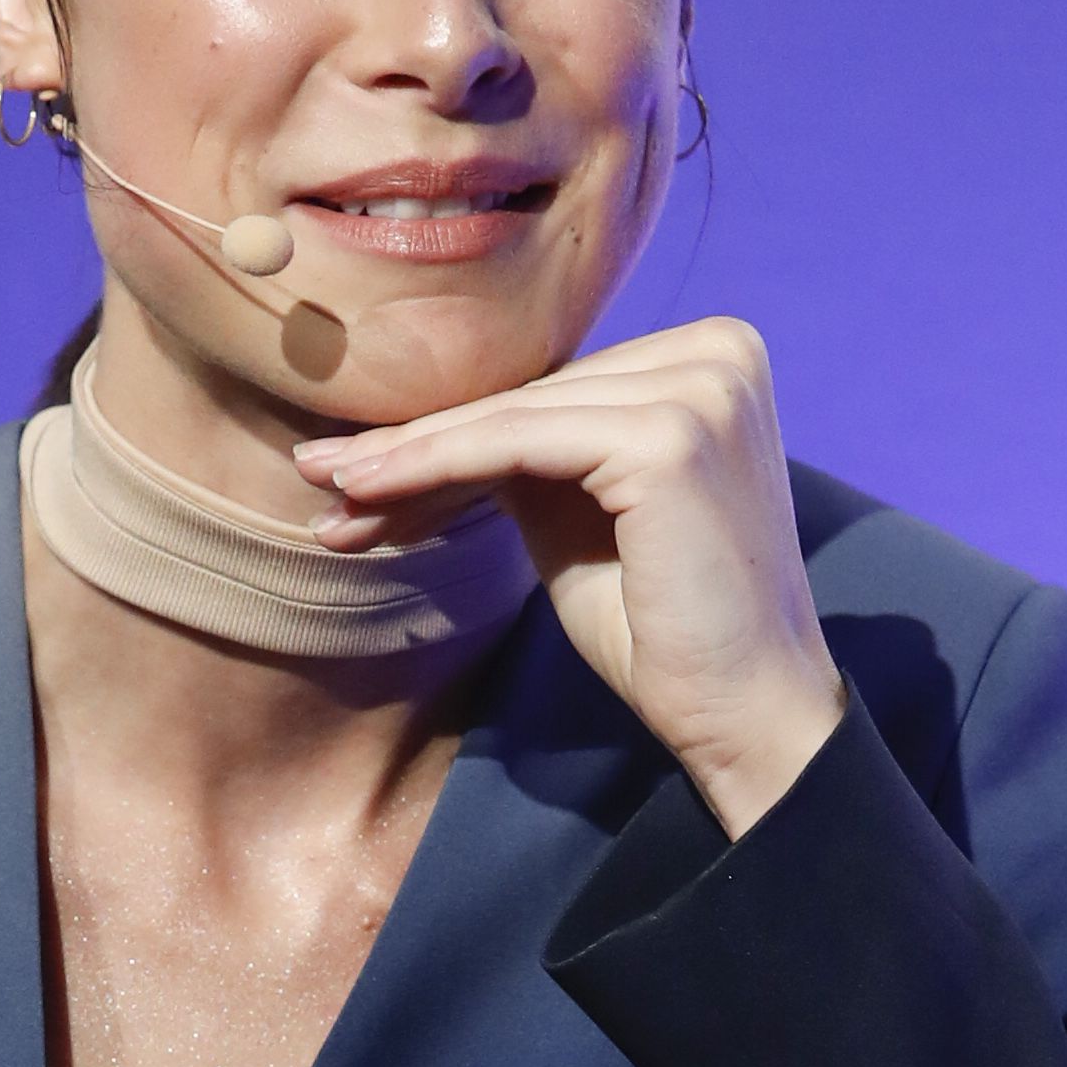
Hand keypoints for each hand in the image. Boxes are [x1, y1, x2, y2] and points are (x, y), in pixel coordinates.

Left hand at [292, 320, 846, 837]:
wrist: (745, 714)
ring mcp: (702, 386)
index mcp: (710, 359)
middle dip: (418, 453)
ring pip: (511, 418)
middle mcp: (717, 352)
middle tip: (321, 485)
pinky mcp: (671, 434)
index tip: (357, 474)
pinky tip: (366, 494)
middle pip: (528, 399)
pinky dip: (433, 468)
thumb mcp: (579, 516)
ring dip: (408, 462)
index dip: (450, 438)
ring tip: (328, 500)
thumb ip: (526, 455)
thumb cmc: (663, 629)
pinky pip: (516, 443)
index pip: (551, 393)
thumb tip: (414, 429)